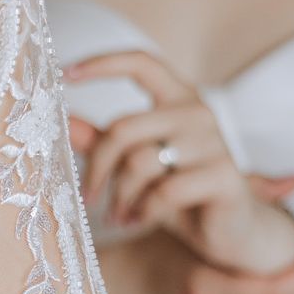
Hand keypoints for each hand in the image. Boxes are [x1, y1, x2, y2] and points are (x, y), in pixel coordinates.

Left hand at [67, 51, 293, 272]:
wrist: (229, 230)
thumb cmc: (178, 194)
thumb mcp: (135, 164)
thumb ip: (102, 142)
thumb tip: (64, 122)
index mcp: (177, 98)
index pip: (140, 63)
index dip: (101, 63)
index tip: (64, 73)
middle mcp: (197, 112)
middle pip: (122, 129)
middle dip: (97, 170)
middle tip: (88, 199)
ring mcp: (215, 141)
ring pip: (140, 163)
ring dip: (119, 197)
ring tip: (118, 216)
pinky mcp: (225, 175)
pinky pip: (165, 192)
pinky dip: (144, 212)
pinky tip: (140, 220)